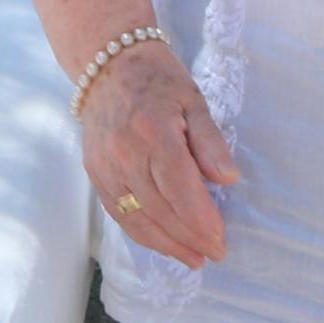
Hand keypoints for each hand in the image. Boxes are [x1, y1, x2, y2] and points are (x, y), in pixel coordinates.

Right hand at [80, 41, 238, 269]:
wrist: (106, 63)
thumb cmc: (158, 80)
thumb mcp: (193, 101)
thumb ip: (210, 142)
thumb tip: (228, 179)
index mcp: (154, 133)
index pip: (180, 190)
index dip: (201, 221)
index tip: (221, 240)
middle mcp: (125, 153)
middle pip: (160, 210)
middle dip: (189, 238)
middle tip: (214, 254)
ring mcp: (105, 165)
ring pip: (137, 218)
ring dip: (166, 244)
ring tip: (193, 259)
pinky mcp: (95, 172)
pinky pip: (118, 212)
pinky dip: (141, 233)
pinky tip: (162, 243)